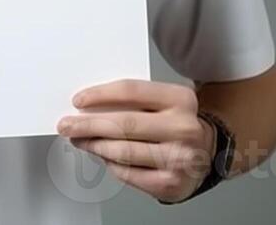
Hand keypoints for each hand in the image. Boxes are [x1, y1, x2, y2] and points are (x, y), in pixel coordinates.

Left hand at [55, 79, 214, 204]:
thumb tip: (89, 106)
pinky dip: (111, 165)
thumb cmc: (176, 123)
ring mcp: (179, 158)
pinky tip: (103, 157)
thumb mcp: (163, 101)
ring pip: (123, 151)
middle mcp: (183, 128)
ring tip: (81, 140)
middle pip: (124, 124)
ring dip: (95, 145)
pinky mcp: (171, 184)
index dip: (99, 95)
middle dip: (88, 124)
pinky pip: (129, 174)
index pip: (131, 91)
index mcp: (180, 99)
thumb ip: (133, 100)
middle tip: (67, 124)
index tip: (78, 100)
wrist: (207, 152)